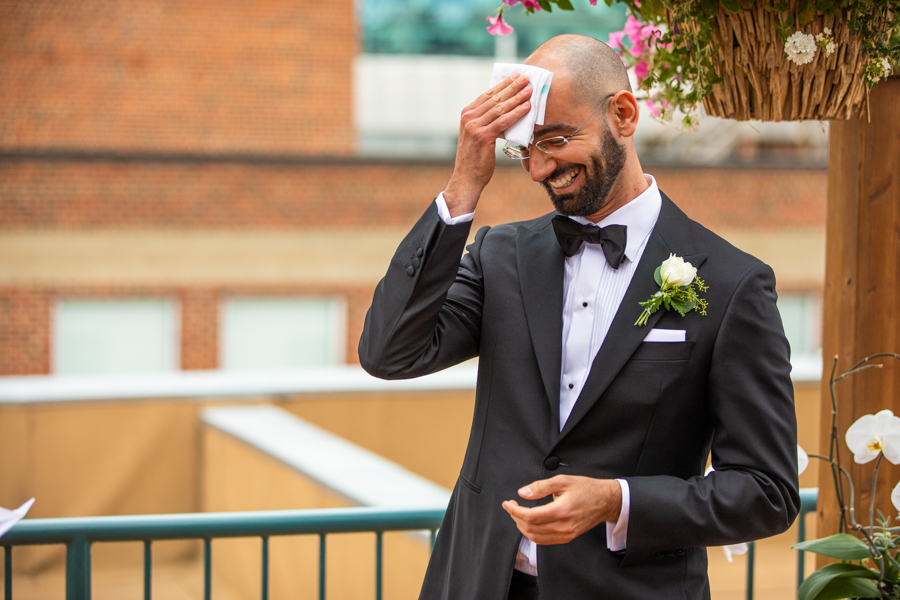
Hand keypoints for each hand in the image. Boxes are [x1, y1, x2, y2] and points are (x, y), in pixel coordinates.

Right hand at [444, 74, 532, 216]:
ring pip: (500, 108)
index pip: (487, 95)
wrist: (467, 178)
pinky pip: (503, 121)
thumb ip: (488, 121)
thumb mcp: (478, 135)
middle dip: (512, 87)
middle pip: (494, 98)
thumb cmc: (476, 158)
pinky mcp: (482, 136)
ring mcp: (474, 126)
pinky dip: (516, 113)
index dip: (503, 84)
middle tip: (525, 78)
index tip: (515, 76)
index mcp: (467, 114)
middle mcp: (468, 118)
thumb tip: (508, 109)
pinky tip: (526, 107)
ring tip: (529, 90)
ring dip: (517, 98)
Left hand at [501, 475, 621, 544]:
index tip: (507, 503)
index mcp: (562, 510)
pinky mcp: (567, 537)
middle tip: (512, 506)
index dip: (515, 511)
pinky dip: (532, 533)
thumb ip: (541, 487)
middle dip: (516, 518)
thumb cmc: (586, 489)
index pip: (531, 516)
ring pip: (536, 537)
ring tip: (519, 514)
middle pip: (530, 528)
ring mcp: (566, 534)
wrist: (605, 501)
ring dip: (523, 527)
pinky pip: (544, 541)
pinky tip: (530, 523)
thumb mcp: (563, 481)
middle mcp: (564, 526)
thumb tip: (522, 493)